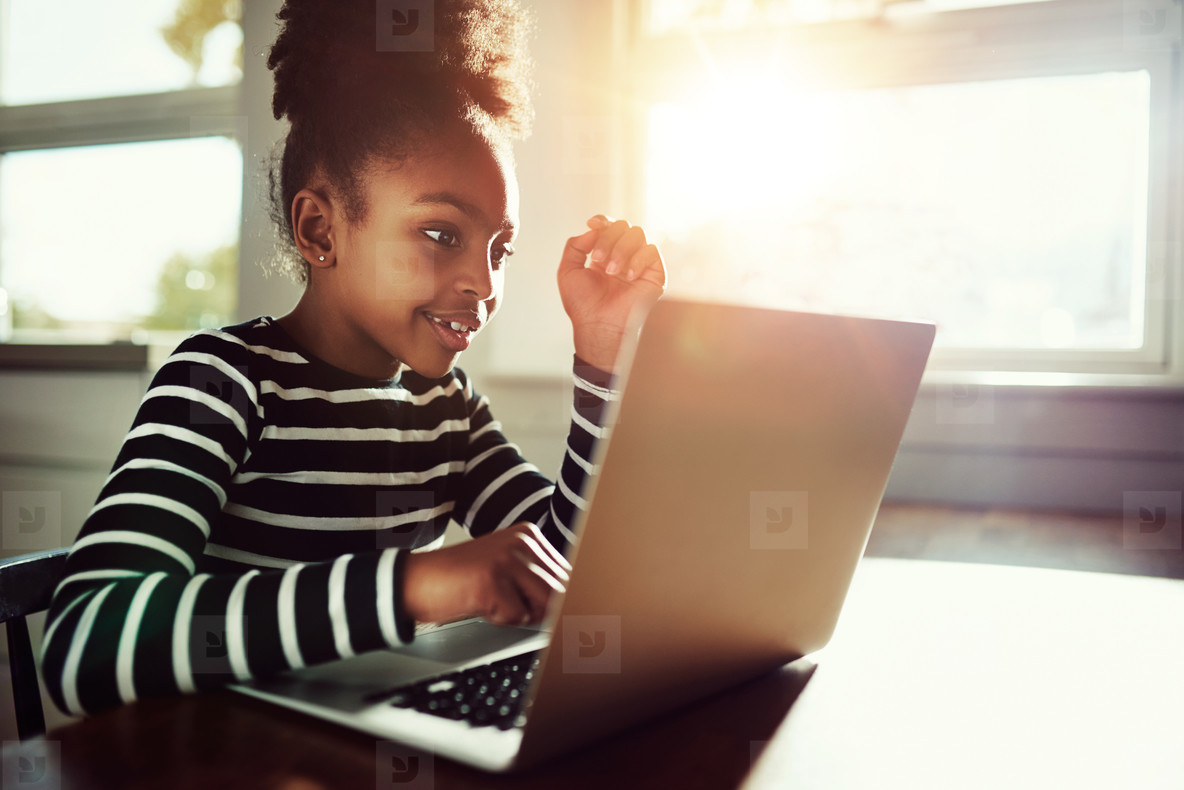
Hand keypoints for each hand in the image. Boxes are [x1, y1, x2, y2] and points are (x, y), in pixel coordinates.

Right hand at [401, 522, 571, 626]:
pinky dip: (499, 619)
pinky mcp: (491, 580)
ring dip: (521, 613)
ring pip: (544, 604)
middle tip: (508, 604)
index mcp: (529, 535)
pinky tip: (479, 602)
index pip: (567, 574)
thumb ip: (539, 581)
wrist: (418, 580)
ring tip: (494, 599)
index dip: (559, 598)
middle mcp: (522, 541)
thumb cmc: (462, 581)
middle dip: (540, 608)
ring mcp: (507, 558)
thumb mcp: (508, 571)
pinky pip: (518, 617)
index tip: (552, 609)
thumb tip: (574, 604)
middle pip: (559, 591)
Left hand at [558, 215, 665, 372]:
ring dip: (621, 249)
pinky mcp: (655, 274)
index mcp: (605, 255)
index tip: (592, 223)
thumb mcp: (568, 271)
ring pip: (637, 234)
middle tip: (598, 260)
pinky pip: (652, 250)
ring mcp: (640, 265)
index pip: (609, 226)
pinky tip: (628, 277)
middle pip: (623, 226)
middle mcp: (624, 257)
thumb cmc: (582, 305)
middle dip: (608, 238)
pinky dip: (637, 259)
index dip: (602, 220)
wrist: (598, 325)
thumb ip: (575, 245)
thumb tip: (593, 229)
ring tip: (611, 271)